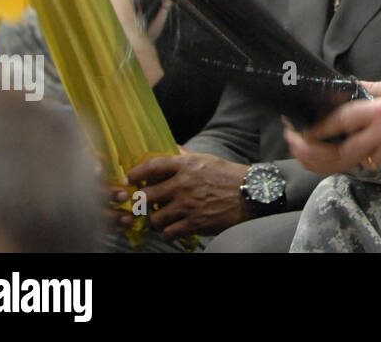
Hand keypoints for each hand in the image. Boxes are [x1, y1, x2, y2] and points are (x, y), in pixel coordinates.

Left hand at [114, 151, 250, 239]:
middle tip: (143, 204)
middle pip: (146, 196)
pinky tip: (174, 229)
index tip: (129, 179)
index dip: (135, 173)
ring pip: (155, 218)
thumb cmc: (229, 175)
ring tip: (163, 218)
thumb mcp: (207, 160)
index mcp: (187, 165)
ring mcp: (188, 205)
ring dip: (157, 220)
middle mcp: (184, 185)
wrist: (252, 193)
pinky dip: (168, 233)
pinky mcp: (195, 223)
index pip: (152, 166)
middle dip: (141, 202)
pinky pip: (168, 233)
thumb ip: (185, 156)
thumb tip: (168, 148)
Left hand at [283, 80, 380, 175]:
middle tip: (312, 150)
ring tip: (367, 141)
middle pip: (344, 151)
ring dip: (359, 154)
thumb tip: (347, 85)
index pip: (341, 120)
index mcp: (380, 110)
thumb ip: (372, 89)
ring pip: (364, 160)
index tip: (305, 132)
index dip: (319, 128)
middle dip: (323, 153)